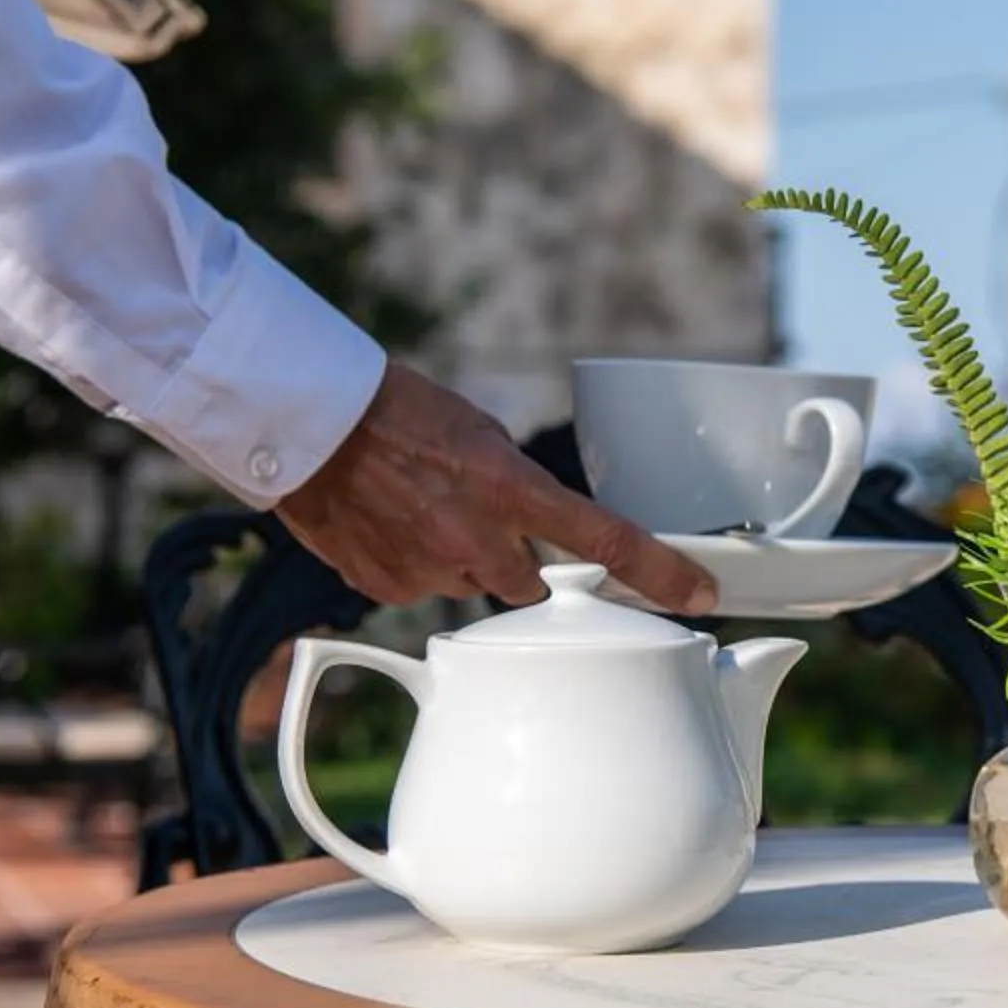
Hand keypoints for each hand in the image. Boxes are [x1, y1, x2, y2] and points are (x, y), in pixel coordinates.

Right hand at [274, 363, 716, 612]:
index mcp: (510, 489)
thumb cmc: (395, 410)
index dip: (661, 575)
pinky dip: (410, 565)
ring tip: (416, 510)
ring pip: (469, 586)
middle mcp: (476, 538)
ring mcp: (429, 568)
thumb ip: (516, 489)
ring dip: (458, 560)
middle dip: (513, 564)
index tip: (701, 597)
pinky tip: (386, 525)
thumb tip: (535, 528)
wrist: (306, 421)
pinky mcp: (387, 586)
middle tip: (475, 520)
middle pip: (527, 586)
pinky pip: (419, 588)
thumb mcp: (479, 434)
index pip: (607, 542)